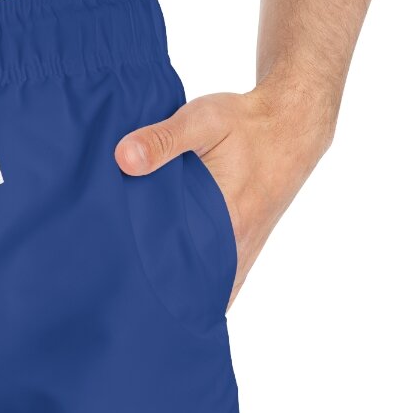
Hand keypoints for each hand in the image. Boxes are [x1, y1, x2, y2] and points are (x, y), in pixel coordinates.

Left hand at [115, 84, 333, 306]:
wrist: (292, 123)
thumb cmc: (248, 123)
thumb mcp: (203, 120)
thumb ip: (162, 139)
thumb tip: (123, 158)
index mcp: (228, 223)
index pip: (179, 270)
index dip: (149, 281)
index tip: (120, 284)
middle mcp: (238, 246)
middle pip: (191, 286)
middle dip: (157, 292)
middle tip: (121, 288)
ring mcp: (244, 251)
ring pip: (207, 287)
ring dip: (178, 290)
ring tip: (139, 291)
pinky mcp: (244, 246)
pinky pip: (220, 280)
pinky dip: (198, 284)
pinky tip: (170, 283)